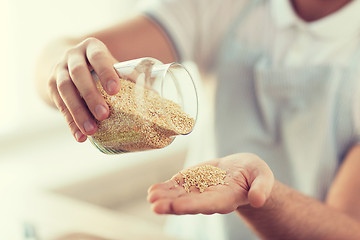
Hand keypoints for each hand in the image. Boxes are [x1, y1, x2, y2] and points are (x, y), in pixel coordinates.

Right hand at [48, 37, 119, 141]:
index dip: (105, 72)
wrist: (69, 62)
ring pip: (65, 90)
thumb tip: (153, 96)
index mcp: (92, 48)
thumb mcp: (112, 66)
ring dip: (78, 112)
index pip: (98, 57)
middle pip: (78, 74)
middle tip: (104, 115)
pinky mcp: (51, 86)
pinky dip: (70, 122)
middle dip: (91, 95)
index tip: (115, 90)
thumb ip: (129, 78)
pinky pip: (59, 106)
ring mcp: (58, 70)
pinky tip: (80, 136)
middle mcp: (72, 56)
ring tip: (92, 130)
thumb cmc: (100, 67)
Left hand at [147, 153, 273, 214]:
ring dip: (164, 197)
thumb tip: (258, 199)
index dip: (193, 205)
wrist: (242, 170)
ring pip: (179, 196)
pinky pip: (177, 186)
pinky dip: (165, 188)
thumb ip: (261, 188)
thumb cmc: (255, 174)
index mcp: (226, 199)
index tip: (178, 207)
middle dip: (172, 205)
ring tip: (151, 197)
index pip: (209, 204)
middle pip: (189, 203)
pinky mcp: (192, 181)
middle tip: (155, 206)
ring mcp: (198, 190)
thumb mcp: (262, 176)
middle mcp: (209, 198)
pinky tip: (153, 190)